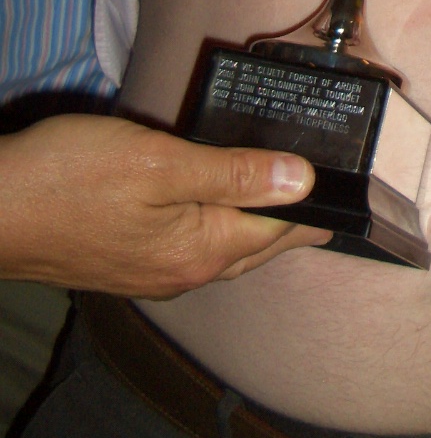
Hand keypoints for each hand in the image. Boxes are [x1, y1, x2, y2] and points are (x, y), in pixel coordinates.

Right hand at [0, 115, 323, 296]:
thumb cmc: (69, 179)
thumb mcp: (162, 163)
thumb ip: (235, 173)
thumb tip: (302, 181)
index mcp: (200, 252)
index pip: (281, 232)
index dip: (317, 211)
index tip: (353, 200)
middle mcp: (180, 274)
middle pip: (255, 244)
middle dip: (292, 222)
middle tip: (327, 196)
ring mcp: (150, 273)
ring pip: (222, 246)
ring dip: (254, 222)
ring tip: (283, 194)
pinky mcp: (125, 261)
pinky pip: (190, 244)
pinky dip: (216, 223)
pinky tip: (215, 201)